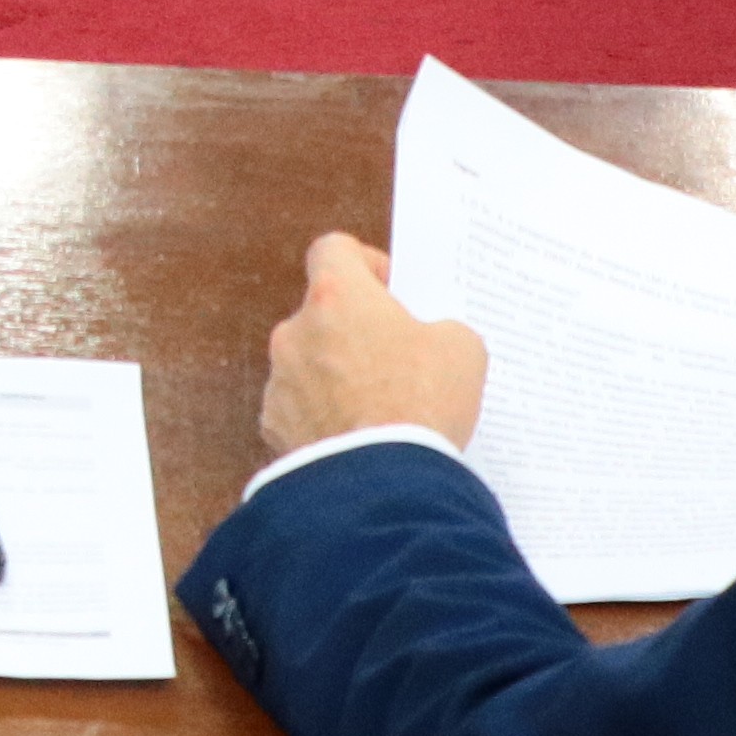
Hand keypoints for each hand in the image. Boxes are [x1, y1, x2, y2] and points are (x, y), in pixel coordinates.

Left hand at [257, 231, 490, 466]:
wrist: (384, 485)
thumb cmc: (421, 404)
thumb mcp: (461, 350)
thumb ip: (440, 329)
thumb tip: (428, 341)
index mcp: (336, 297)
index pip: (334, 250)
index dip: (364, 263)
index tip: (389, 289)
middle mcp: (295, 331)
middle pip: (322, 313)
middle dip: (356, 330)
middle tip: (397, 358)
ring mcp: (280, 381)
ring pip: (309, 364)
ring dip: (338, 376)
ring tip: (381, 408)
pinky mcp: (274, 427)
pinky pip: (300, 411)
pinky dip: (324, 419)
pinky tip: (359, 440)